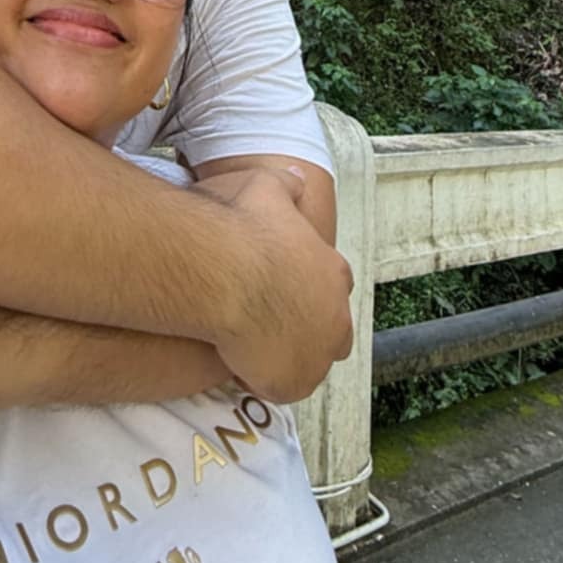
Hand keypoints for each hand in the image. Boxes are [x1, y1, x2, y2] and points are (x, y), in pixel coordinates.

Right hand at [196, 168, 354, 404]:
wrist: (225, 272)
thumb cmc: (242, 226)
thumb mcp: (267, 186)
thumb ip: (286, 184)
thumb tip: (297, 174)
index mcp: (334, 271)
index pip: (333, 285)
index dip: (307, 287)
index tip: (283, 286)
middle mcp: (336, 316)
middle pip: (332, 331)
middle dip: (309, 329)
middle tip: (271, 323)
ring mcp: (317, 354)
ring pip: (310, 363)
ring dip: (289, 357)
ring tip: (252, 348)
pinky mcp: (293, 382)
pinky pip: (282, 388)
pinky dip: (266, 380)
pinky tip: (240, 365)